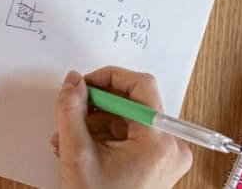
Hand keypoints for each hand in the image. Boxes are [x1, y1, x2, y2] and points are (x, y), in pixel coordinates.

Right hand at [52, 66, 191, 188]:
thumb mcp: (76, 153)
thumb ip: (71, 111)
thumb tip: (73, 82)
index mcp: (159, 142)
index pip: (141, 86)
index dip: (109, 77)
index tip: (86, 84)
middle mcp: (172, 146)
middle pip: (134, 104)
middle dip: (97, 106)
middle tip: (72, 113)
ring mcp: (168, 156)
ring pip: (130, 120)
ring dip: (96, 123)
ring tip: (69, 139)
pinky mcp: (160, 162)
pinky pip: (133, 135)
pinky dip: (107, 136)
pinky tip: (84, 148)